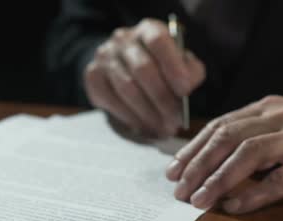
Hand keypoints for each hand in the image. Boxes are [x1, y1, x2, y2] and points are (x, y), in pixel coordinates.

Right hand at [84, 18, 205, 136]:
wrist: (125, 65)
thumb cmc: (161, 67)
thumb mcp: (181, 64)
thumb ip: (190, 73)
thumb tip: (185, 90)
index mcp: (149, 29)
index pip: (158, 41)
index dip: (173, 66)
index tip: (185, 91)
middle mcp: (124, 39)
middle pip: (142, 69)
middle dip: (162, 99)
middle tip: (175, 121)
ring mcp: (105, 57)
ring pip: (127, 88)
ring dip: (148, 113)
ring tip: (163, 129)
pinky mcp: (93, 76)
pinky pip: (111, 100)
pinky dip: (130, 117)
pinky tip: (143, 127)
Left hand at [165, 95, 282, 213]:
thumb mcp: (280, 126)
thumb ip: (249, 137)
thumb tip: (206, 165)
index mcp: (265, 109)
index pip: (220, 126)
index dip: (193, 148)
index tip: (173, 169)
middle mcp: (278, 118)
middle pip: (227, 137)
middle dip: (197, 164)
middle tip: (178, 189)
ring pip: (248, 153)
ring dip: (218, 178)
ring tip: (198, 199)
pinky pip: (278, 179)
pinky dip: (252, 193)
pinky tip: (232, 206)